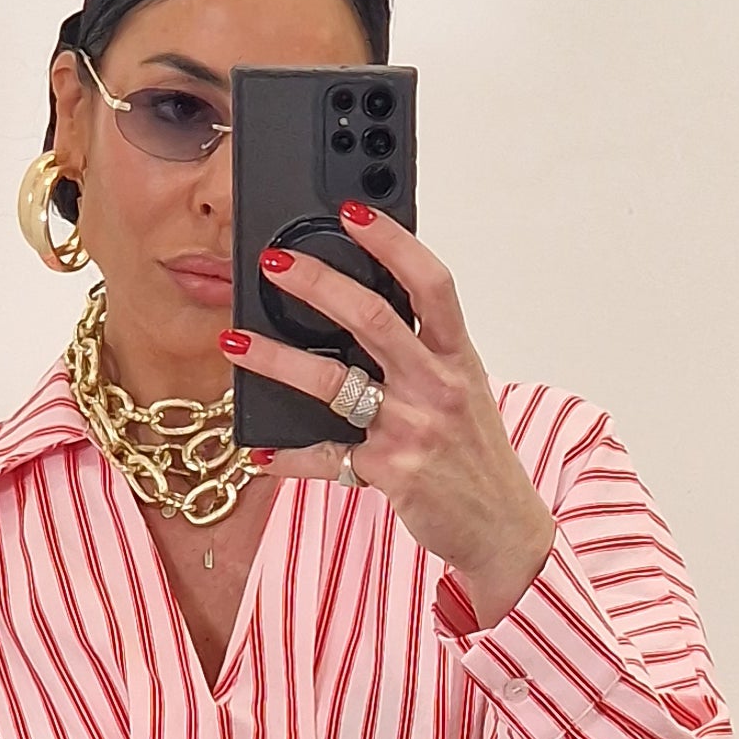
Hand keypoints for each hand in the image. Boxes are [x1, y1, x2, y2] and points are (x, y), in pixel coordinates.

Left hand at [222, 205, 556, 626]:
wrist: (502, 528)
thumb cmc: (474, 454)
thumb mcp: (462, 390)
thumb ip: (421, 352)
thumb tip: (358, 308)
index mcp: (457, 356)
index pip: (429, 283)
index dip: (392, 242)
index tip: (352, 211)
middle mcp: (437, 386)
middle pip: (373, 319)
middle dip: (317, 284)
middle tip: (273, 263)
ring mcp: (413, 429)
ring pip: (334, 384)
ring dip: (278, 361)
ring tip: (236, 344)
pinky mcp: (391, 473)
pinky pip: (327, 459)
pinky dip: (288, 457)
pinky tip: (259, 450)